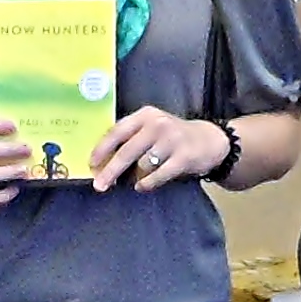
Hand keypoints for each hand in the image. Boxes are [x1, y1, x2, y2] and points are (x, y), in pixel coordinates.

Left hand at [88, 108, 223, 191]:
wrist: (209, 140)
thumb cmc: (172, 137)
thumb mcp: (152, 127)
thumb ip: (131, 137)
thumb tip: (103, 160)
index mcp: (145, 115)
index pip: (117, 131)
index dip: (102, 149)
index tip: (91, 164)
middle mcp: (158, 124)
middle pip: (127, 151)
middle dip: (110, 170)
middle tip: (99, 185)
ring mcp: (172, 140)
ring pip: (142, 165)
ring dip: (133, 177)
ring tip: (133, 180)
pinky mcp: (184, 156)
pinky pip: (158, 175)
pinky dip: (147, 183)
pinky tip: (142, 186)